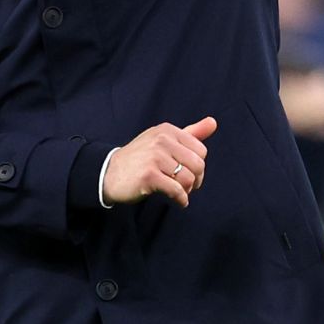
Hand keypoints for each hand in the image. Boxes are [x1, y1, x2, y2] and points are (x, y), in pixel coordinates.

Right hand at [103, 116, 217, 207]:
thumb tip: (213, 122)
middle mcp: (161, 140)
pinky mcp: (149, 175)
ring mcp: (154, 157)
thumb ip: (190, 133)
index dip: (198, 166)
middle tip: (186, 187)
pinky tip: (177, 201)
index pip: (201, 150)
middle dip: (196, 180)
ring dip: (187, 191)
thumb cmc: (140, 158)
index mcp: (168, 130)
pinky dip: (181, 199)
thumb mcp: (164, 140)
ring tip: (179, 193)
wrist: (110, 173)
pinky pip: (176, 190)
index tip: (188, 173)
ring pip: (188, 179)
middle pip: (198, 165)